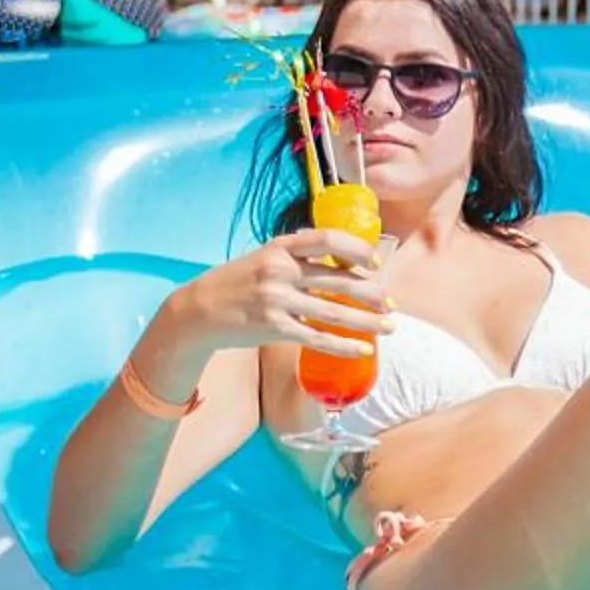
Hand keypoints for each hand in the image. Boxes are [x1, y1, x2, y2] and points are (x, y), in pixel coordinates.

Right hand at [163, 229, 389, 358]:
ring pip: (334, 312)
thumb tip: (341, 261)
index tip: (375, 263)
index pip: (328, 239)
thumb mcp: (265, 257)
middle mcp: (280, 270)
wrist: (197, 310)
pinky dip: (344, 346)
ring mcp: (276, 300)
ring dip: (367, 322)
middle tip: (391, 303)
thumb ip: (298, 255)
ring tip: (390, 327)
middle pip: (339, 280)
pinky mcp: (273, 328)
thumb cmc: (238, 282)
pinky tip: (364, 350)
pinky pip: (317, 338)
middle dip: (372, 294)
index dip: (357, 249)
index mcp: (280, 247)